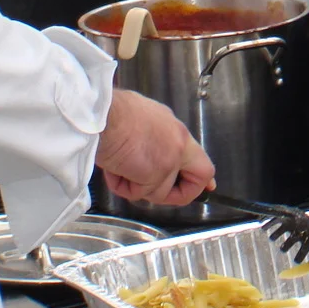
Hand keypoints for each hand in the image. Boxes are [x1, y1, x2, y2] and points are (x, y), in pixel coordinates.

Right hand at [96, 89, 214, 205]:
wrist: (102, 116)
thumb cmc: (112, 113)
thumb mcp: (143, 120)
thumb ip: (155, 139)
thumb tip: (153, 154)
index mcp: (175, 130)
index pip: (200, 158)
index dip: (200, 179)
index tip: (206, 188)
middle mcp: (178, 143)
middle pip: (200, 176)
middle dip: (179, 193)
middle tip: (155, 190)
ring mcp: (171, 159)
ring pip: (160, 191)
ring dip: (135, 186)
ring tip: (120, 165)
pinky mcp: (156, 172)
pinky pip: (138, 193)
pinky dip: (122, 186)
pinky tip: (115, 167)